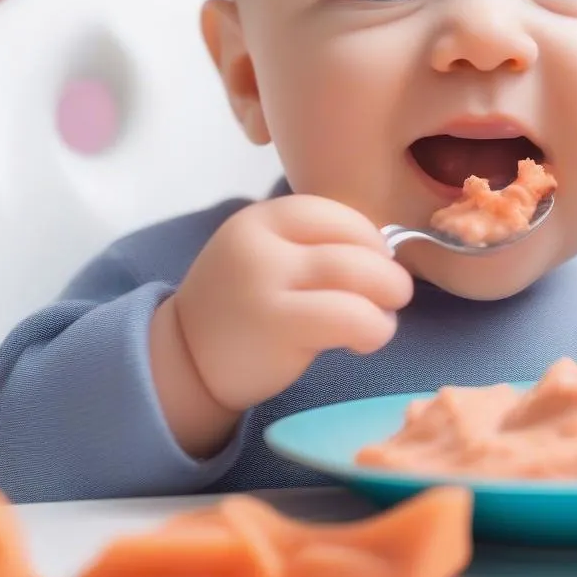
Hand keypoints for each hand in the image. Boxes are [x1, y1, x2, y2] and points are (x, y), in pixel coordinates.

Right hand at [170, 195, 412, 412]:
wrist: (183, 361)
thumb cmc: (244, 307)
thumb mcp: (268, 255)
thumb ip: (316, 244)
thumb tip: (389, 250)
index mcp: (264, 218)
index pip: (339, 215)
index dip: (372, 240)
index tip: (376, 266)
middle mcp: (263, 243)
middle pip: (356, 244)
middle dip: (388, 272)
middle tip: (393, 295)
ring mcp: (267, 282)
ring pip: (359, 276)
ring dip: (388, 298)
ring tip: (381, 319)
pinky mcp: (278, 326)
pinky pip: (352, 317)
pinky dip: (375, 327)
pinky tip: (366, 340)